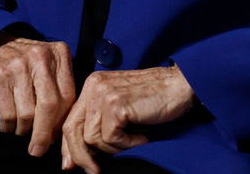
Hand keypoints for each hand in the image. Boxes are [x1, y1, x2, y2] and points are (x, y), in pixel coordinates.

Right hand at [0, 36, 76, 157]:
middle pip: (48, 106)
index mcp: (59, 53)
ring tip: (23, 130)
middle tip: (38, 150)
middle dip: (44, 134)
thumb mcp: (52, 68)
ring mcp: (17, 64)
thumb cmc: (31, 65)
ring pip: (27, 113)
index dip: (61, 123)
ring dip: (24, 130)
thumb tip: (63, 133)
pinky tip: (10, 126)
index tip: (56, 140)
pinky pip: (7, 113)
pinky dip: (9, 127)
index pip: (67, 96)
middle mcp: (39, 56)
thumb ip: (62, 92)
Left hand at [60, 64, 194, 173]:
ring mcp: (104, 93)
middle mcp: (94, 86)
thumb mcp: (119, 105)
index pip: (70, 120)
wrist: (180, 84)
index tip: (71, 166)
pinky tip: (143, 137)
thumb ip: (98, 121)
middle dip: (81, 156)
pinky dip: (128, 144)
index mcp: (92, 85)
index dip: (68, 146)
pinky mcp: (116, 104)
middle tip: (95, 171)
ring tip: (134, 140)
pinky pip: (111, 139)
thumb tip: (76, 156)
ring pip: (92, 138)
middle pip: (73, 129)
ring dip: (114, 149)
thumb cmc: (153, 99)